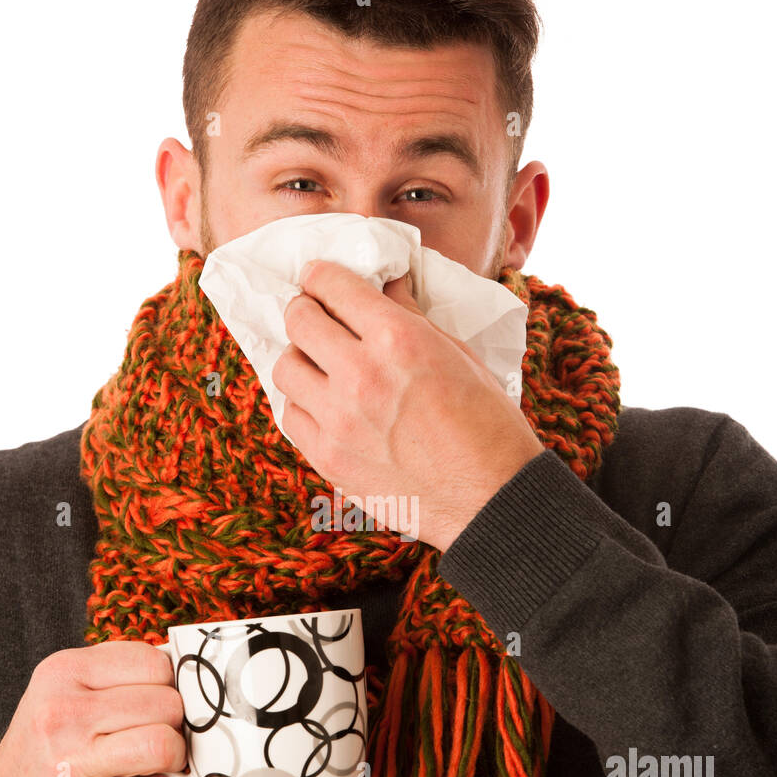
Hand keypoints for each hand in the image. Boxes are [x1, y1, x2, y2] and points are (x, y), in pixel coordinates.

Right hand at [0, 642, 185, 776]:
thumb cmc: (45, 759)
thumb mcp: (64, 700)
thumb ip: (117, 682)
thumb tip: (190, 678)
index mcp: (62, 673)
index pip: (154, 661)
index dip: (169, 686)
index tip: (156, 707)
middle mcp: (63, 712)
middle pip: (168, 702)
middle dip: (175, 726)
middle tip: (154, 741)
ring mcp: (73, 761)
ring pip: (166, 744)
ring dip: (175, 761)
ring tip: (154, 767)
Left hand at [272, 259, 543, 551]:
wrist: (492, 499)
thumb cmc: (487, 423)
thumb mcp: (459, 355)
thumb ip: (412, 318)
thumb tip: (386, 287)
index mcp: (397, 339)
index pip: (332, 286)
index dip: (322, 276)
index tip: (321, 280)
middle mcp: (360, 374)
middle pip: (298, 321)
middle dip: (306, 310)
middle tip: (318, 317)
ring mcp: (338, 420)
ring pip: (285, 368)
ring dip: (300, 358)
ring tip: (321, 365)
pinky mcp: (329, 459)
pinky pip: (292, 416)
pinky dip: (303, 403)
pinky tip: (324, 403)